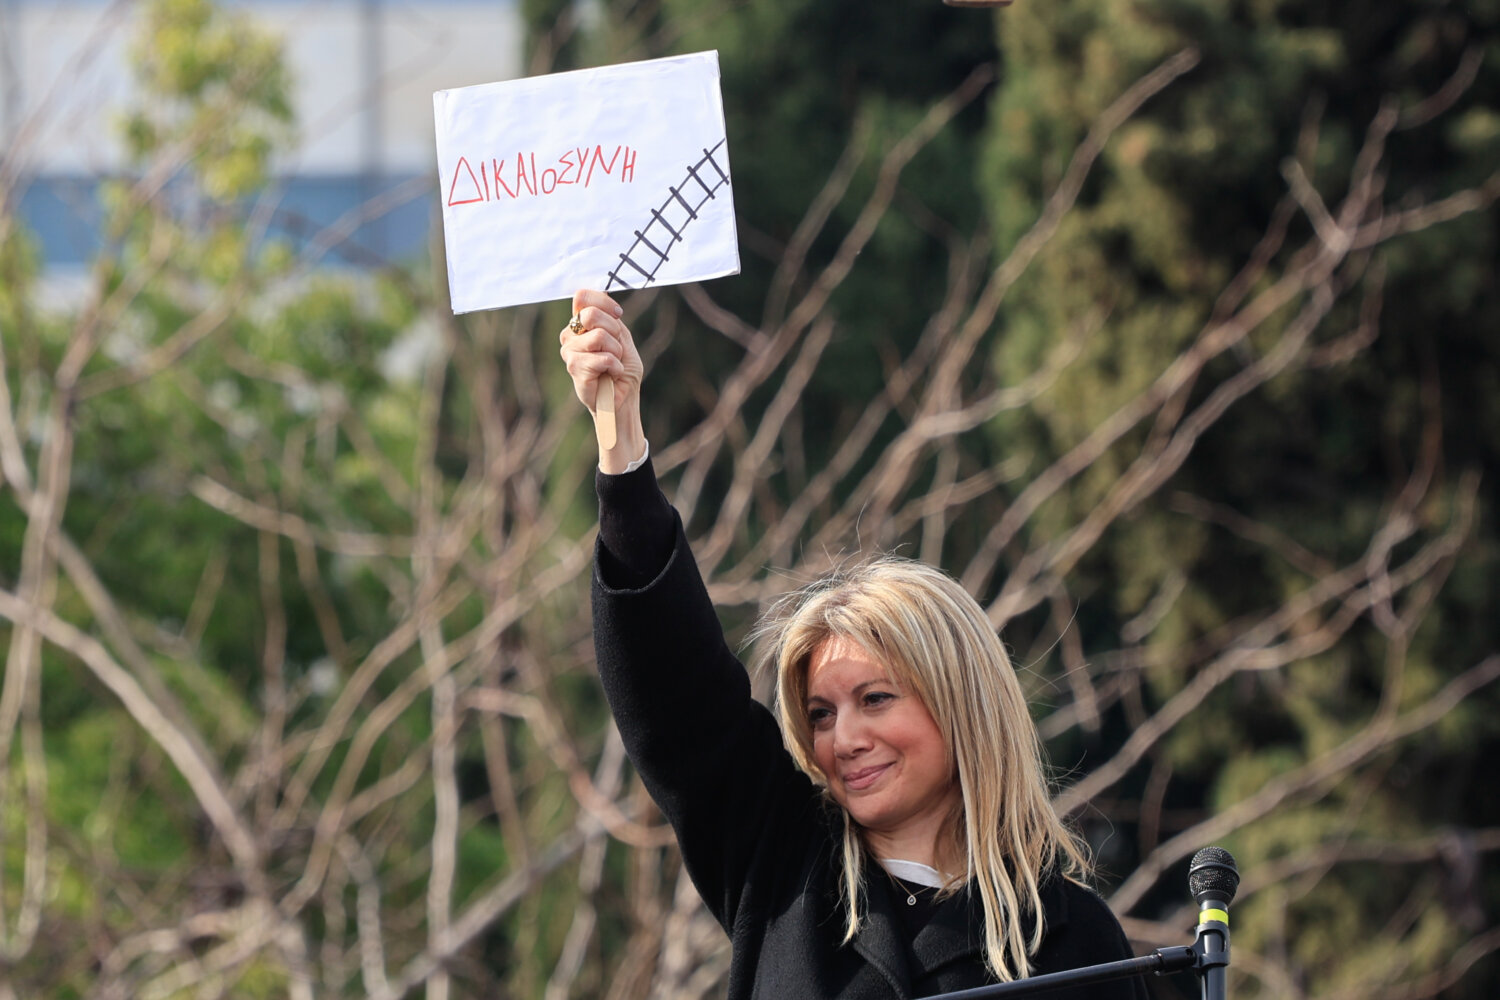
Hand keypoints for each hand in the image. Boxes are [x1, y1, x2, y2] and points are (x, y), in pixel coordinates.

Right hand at [559, 289, 645, 470]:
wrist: (624, 399)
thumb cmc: (623, 369)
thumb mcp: (622, 337)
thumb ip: (611, 318)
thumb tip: (602, 296)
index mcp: (580, 323)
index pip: (582, 296)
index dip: (604, 302)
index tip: (618, 315)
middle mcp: (570, 335)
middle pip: (590, 314)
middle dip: (614, 331)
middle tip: (617, 348)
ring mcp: (569, 352)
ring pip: (599, 336)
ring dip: (616, 352)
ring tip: (614, 365)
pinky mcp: (575, 370)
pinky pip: (602, 358)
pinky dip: (615, 367)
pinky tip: (611, 375)